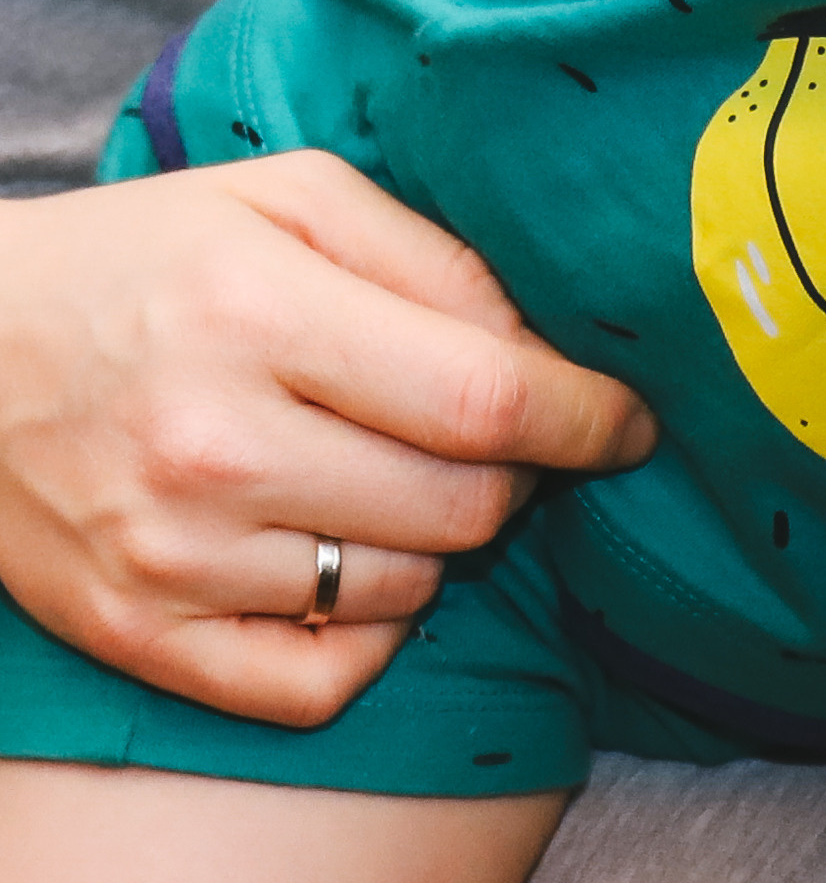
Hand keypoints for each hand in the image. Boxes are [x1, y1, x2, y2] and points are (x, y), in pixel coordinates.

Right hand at [0, 154, 654, 726]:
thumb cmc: (144, 260)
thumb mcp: (284, 200)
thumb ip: (431, 259)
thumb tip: (547, 350)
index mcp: (257, 312)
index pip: (487, 402)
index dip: (589, 419)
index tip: (628, 420)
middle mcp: (213, 445)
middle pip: (464, 508)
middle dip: (513, 476)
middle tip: (481, 437)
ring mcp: (172, 557)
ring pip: (408, 595)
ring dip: (435, 544)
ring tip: (383, 478)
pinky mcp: (140, 639)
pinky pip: (323, 681)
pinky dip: (366, 636)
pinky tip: (342, 563)